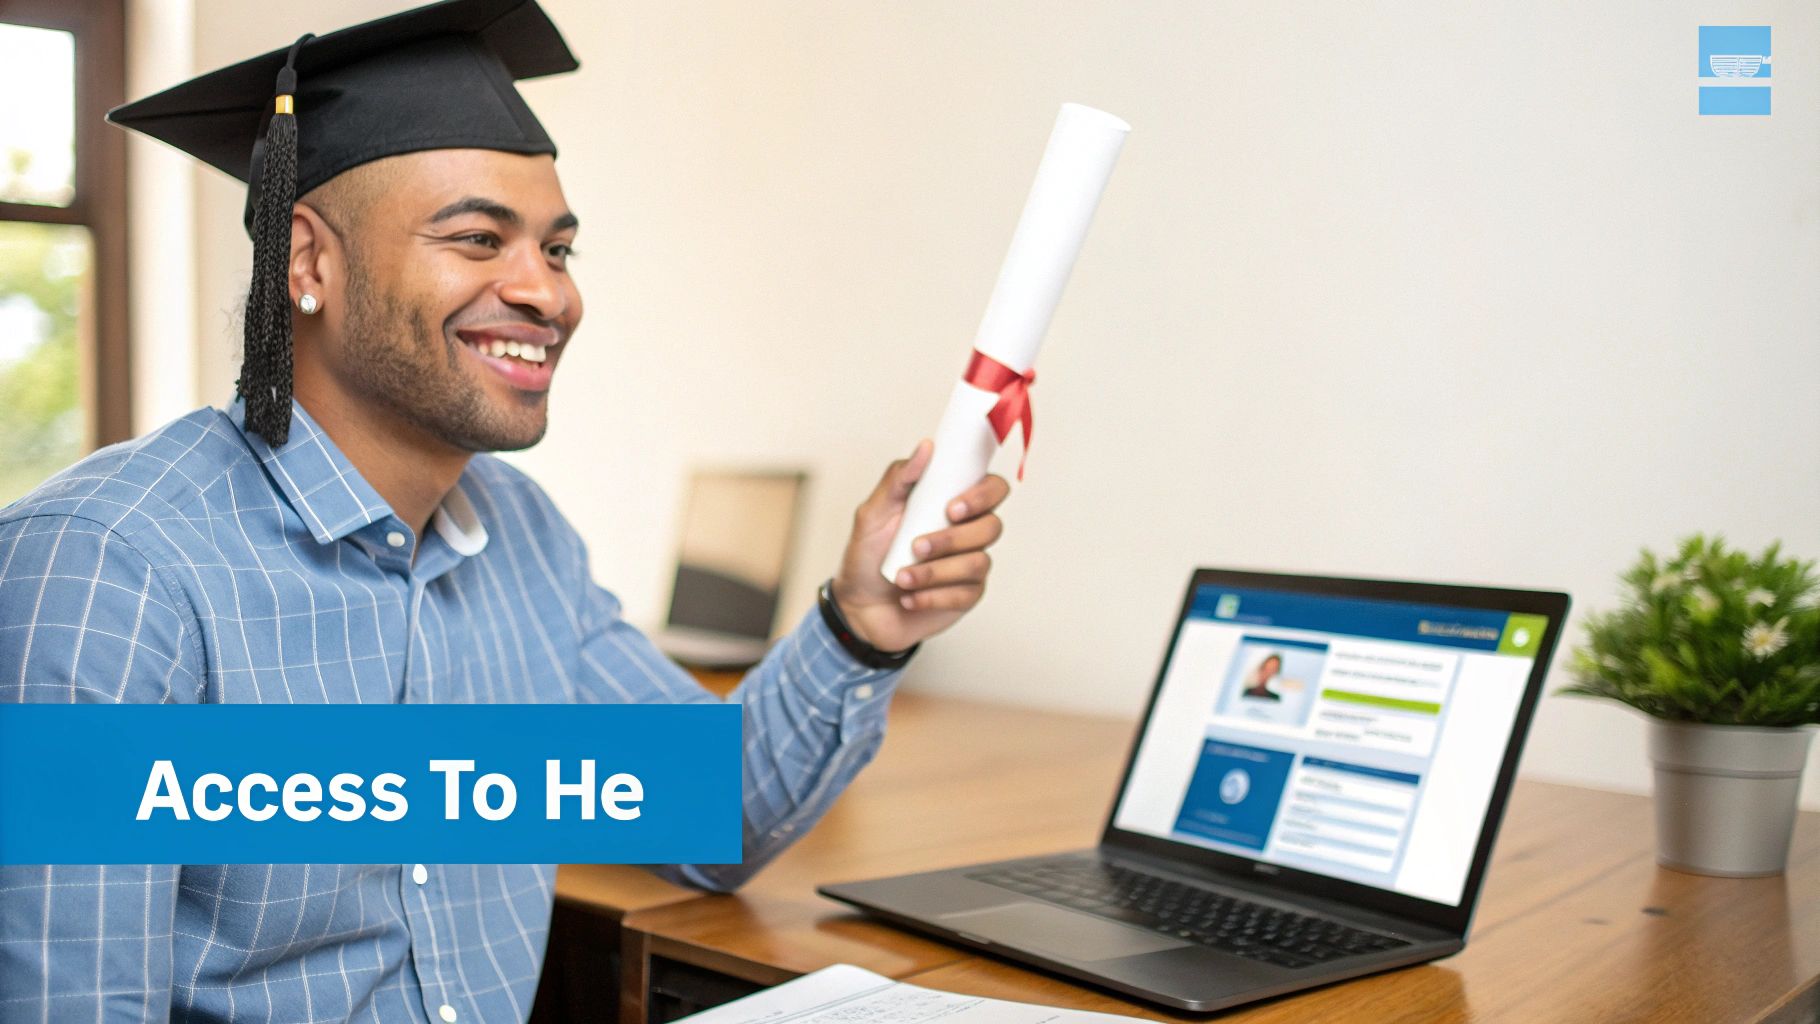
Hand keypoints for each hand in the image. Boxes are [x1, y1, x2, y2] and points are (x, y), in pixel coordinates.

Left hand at [831, 439, 1010, 652]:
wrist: (858, 607)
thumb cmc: (867, 556)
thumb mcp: (872, 514)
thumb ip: (898, 479)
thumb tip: (926, 446)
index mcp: (951, 503)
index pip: (992, 488)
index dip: (983, 494)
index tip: (952, 508)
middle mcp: (968, 532)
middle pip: (991, 526)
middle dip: (952, 539)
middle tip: (917, 547)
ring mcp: (969, 565)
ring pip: (978, 563)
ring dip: (936, 571)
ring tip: (902, 577)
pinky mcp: (966, 596)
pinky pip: (966, 593)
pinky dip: (933, 595)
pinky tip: (910, 597)